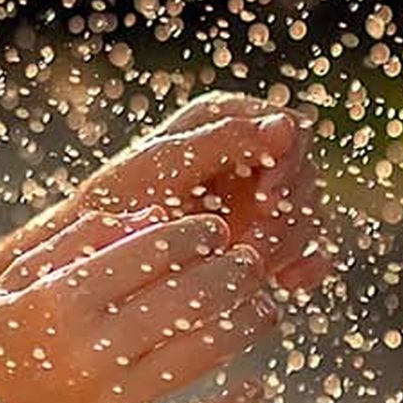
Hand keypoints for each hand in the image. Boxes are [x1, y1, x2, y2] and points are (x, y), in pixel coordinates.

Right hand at [0, 207, 277, 402]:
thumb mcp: (11, 289)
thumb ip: (72, 246)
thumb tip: (148, 216)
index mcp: (57, 301)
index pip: (148, 253)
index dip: (193, 235)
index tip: (216, 228)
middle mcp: (86, 350)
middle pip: (186, 298)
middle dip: (232, 274)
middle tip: (253, 262)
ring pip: (200, 355)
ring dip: (245, 326)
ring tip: (266, 308)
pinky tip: (255, 385)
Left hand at [64, 92, 336, 298]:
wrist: (95, 256)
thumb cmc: (117, 201)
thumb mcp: (163, 167)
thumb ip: (223, 141)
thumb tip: (286, 125)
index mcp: (224, 120)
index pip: (288, 129)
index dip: (287, 163)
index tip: (268, 200)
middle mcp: (249, 153)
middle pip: (303, 175)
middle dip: (285, 214)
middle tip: (253, 251)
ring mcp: (260, 197)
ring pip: (307, 212)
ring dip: (288, 242)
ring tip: (253, 269)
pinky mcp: (266, 238)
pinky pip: (307, 249)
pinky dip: (305, 265)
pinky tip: (288, 283)